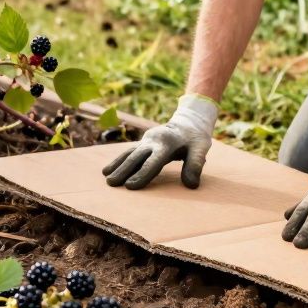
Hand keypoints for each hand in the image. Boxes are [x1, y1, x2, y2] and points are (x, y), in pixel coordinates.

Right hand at [102, 94, 217, 189]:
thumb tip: (191, 185)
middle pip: (136, 157)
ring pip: (129, 153)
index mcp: (167, 143)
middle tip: (112, 184)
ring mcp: (146, 140)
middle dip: (123, 171)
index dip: (142, 174)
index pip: (153, 162)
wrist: (188, 121)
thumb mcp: (201, 149)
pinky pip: (128, 152)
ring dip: (117, 165)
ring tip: (106, 178)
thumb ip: (195, 165)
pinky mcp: (143, 143)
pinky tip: (107, 170)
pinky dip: (118, 160)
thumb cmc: (195, 138)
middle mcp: (153, 141)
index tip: (131, 186)